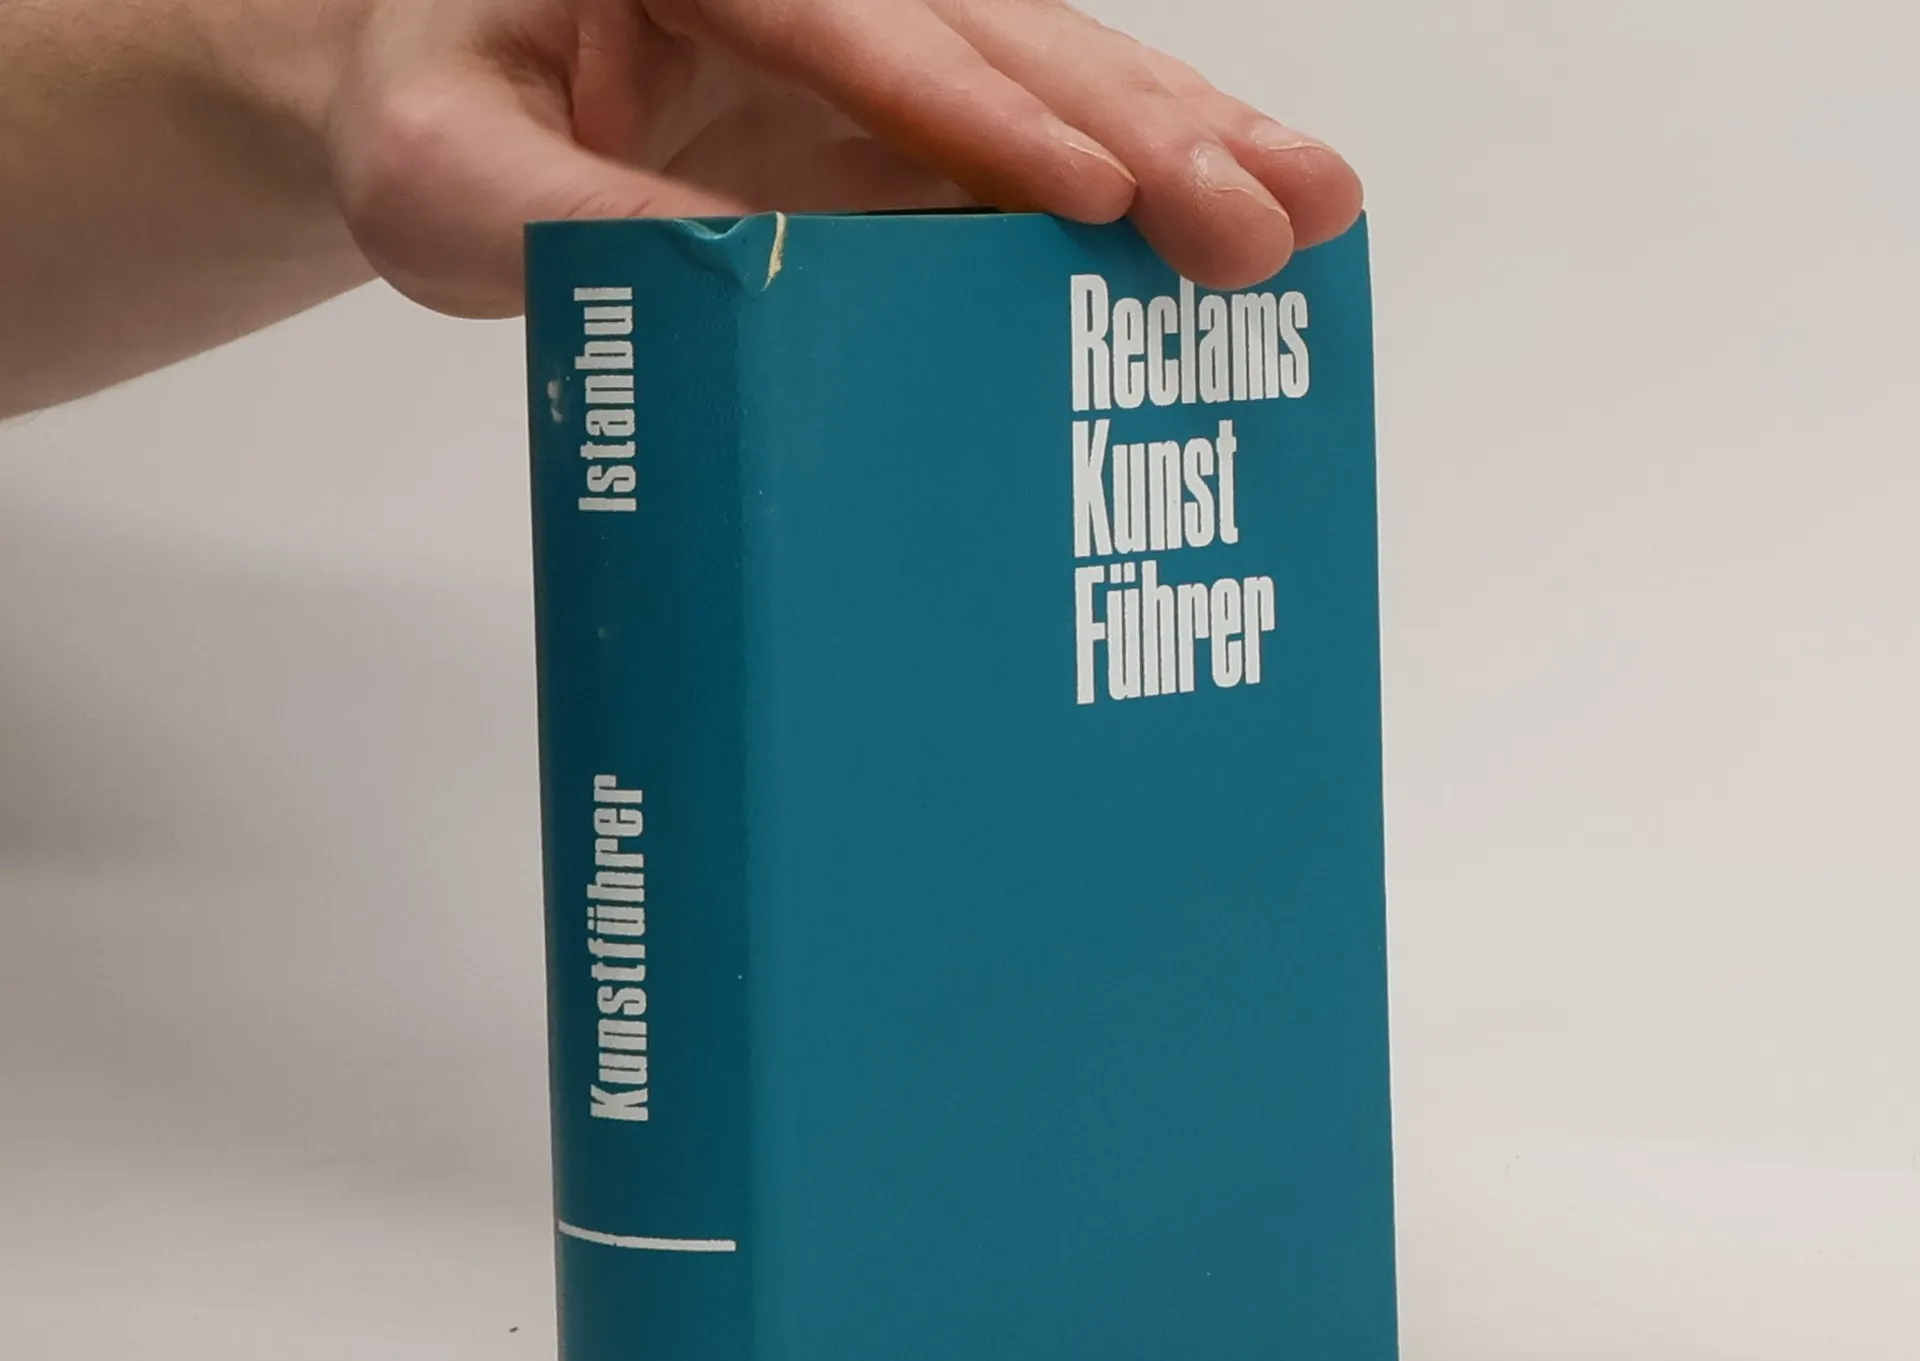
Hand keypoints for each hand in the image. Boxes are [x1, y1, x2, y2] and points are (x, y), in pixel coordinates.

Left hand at [327, 0, 1364, 315]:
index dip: (966, 106)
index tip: (1077, 196)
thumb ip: (568, 218)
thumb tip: (727, 286)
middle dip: (1139, 130)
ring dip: (1185, 145)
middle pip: (996, 32)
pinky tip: (1239, 214)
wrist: (449, 100)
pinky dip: (1141, 183)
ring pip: (1052, 71)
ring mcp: (873, 34)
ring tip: (1307, 208)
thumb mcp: (449, 174)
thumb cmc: (436, 116)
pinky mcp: (906, 110)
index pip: (844, 14)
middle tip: (1260, 214)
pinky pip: (1039, 135)